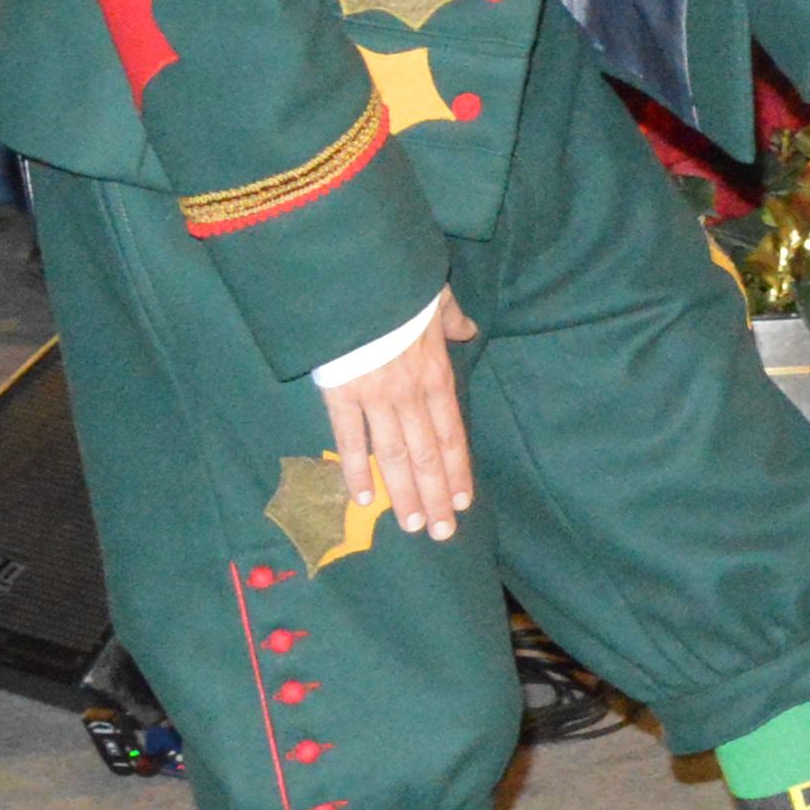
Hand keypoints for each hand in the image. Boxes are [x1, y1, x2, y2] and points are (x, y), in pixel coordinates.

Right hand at [322, 299, 481, 542]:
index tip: (463, 503)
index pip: (451, 435)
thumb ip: (452, 320)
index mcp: (436, 375)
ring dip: (404, 494)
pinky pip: (349, 439)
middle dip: (436, 496)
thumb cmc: (398, 286)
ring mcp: (376, 398)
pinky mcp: (341, 394)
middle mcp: (411, 395)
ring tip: (413, 525)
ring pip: (394, 457)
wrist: (359, 276)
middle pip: (427, 456)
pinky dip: (355, 470)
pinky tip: (362, 499)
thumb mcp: (436, 299)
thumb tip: (468, 329)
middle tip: (442, 533)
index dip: (457, 471)